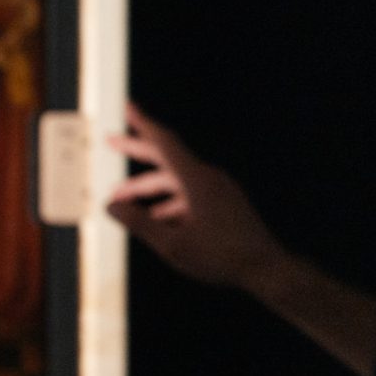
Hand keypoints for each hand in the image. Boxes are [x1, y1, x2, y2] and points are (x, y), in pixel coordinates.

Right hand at [107, 103, 285, 290]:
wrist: (264, 267)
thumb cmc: (219, 257)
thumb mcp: (170, 244)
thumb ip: (138, 223)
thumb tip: (112, 206)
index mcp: (196, 181)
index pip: (164, 144)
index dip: (142, 125)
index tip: (128, 107)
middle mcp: (208, 178)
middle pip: (166, 158)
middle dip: (136, 152)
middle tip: (112, 142)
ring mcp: (218, 189)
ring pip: (175, 181)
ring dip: (148, 189)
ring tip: (123, 204)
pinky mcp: (223, 202)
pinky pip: (188, 193)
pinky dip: (167, 201)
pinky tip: (155, 220)